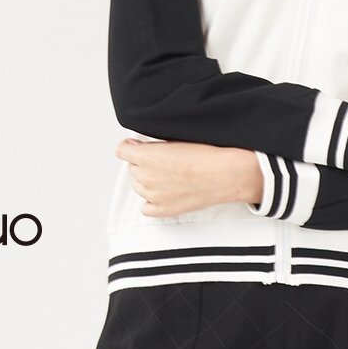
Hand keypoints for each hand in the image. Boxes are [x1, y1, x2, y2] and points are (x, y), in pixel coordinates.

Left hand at [115, 138, 263, 216]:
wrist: (225, 174)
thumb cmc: (207, 155)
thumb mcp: (177, 139)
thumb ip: (153, 144)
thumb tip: (140, 146)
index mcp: (146, 157)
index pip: (122, 150)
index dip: (131, 146)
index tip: (137, 146)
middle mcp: (145, 177)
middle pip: (133, 167)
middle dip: (144, 162)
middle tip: (164, 160)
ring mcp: (152, 196)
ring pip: (139, 185)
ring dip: (149, 179)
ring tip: (171, 174)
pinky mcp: (162, 210)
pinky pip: (146, 207)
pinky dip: (152, 200)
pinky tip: (165, 192)